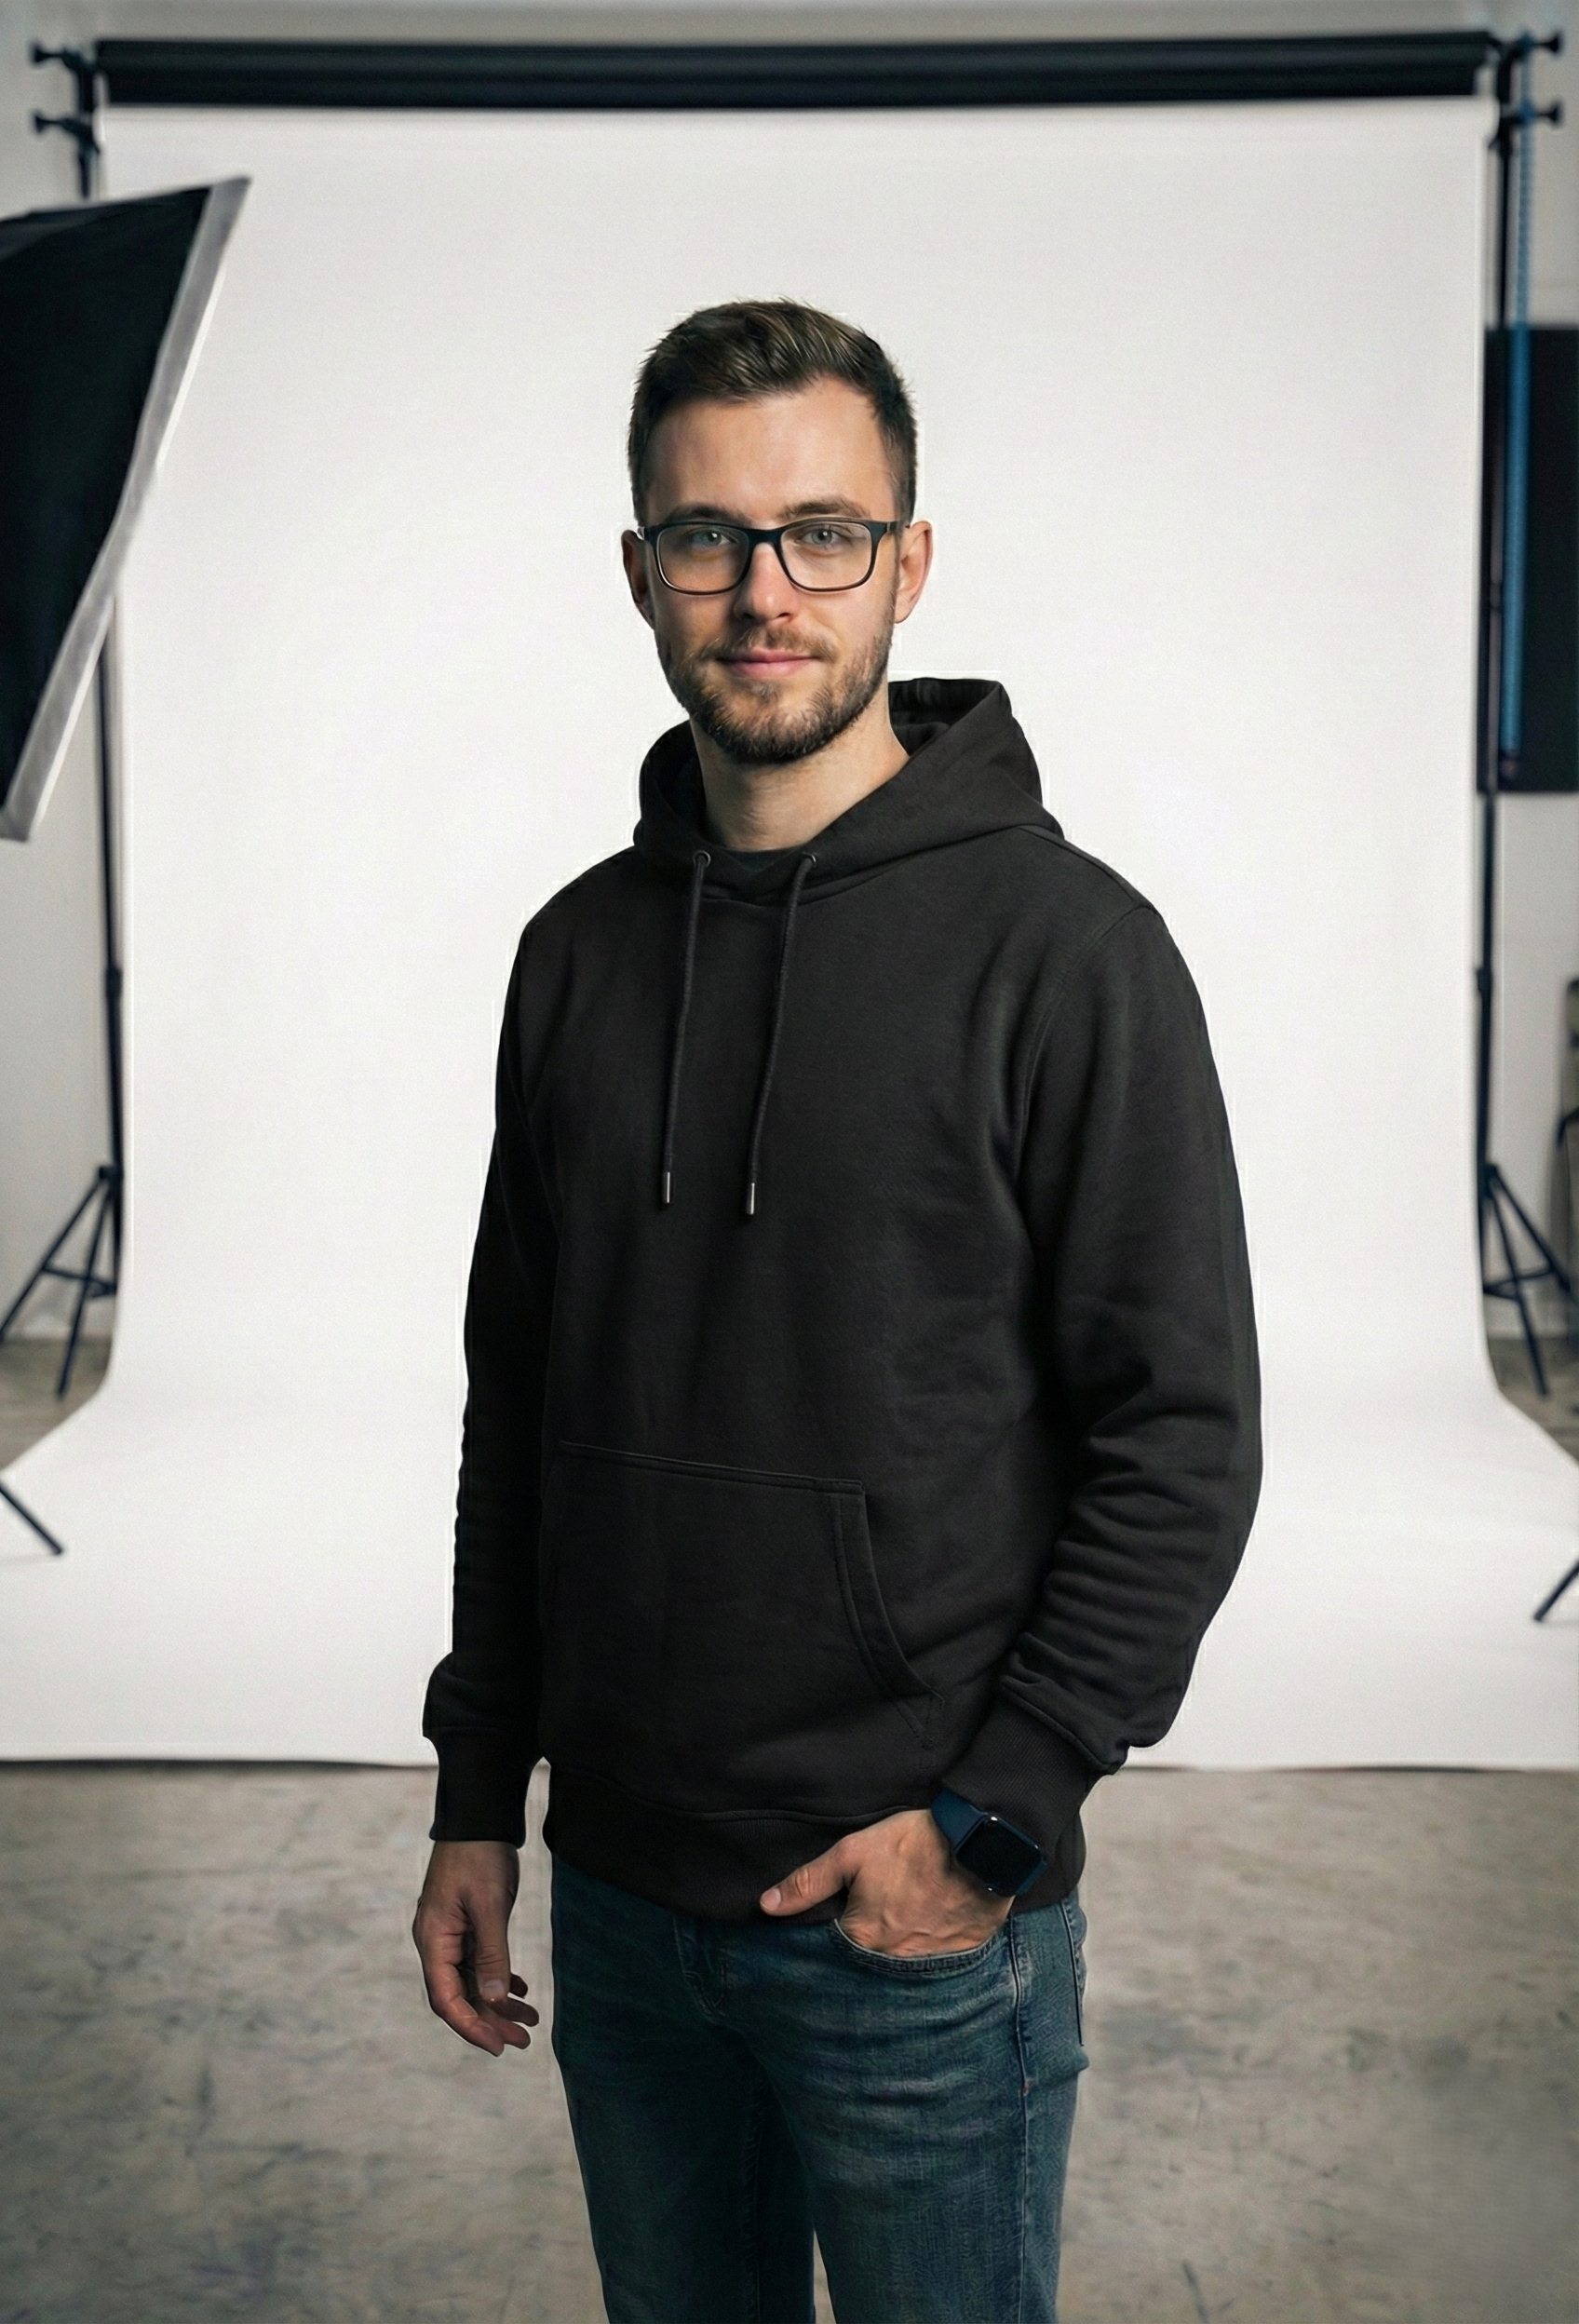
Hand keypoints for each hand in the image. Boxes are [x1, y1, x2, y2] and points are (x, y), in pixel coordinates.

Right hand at [413, 1840, 538, 2055]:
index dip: (471, 2026)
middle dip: (490, 2021)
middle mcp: (436, 1942)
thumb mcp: (490, 1906)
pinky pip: (478, 1962)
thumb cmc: (480, 1856)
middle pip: (460, 1996)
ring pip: (472, 1981)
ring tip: (530, 2021)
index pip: (447, 1999)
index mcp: (433, 1940)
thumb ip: (492, 1954)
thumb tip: (494, 2002)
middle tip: (523, 2041)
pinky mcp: (465, 1925)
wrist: (479, 1817)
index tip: (498, 2047)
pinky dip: (499, 1979)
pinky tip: (521, 1991)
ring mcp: (450, 1934)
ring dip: (498, 2003)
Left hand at [759, 1807, 1011, 1956]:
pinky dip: (923, 1956)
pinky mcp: (956, 1959)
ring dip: (890, 1957)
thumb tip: (766, 1906)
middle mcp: (891, 1963)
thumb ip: (809, 1881)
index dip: (825, 1939)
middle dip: (858, 1953)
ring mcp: (926, 1966)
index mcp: (862, 1938)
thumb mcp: (854, 1853)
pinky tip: (924, 1936)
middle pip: (863, 1965)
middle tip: (866, 1928)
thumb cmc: (915, 1846)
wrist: (983, 1847)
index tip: (825, 1929)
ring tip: (894, 1932)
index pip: (829, 1952)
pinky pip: (931, 1968)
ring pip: (896, 1969)